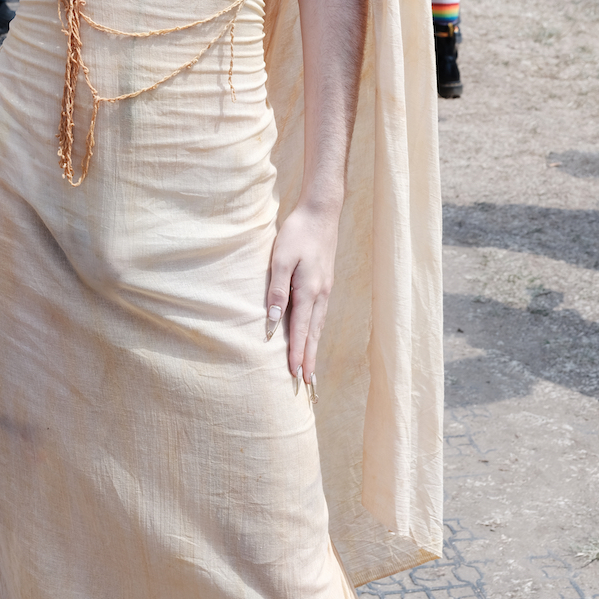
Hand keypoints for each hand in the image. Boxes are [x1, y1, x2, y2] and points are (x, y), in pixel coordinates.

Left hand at [265, 198, 340, 386]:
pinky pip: (319, 315)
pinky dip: (315, 332)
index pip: (301, 330)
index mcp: (309, 290)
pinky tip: (312, 337)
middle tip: (307, 386)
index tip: (293, 377)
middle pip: (313, 334)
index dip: (296, 354)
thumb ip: (277, 290)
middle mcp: (320, 294)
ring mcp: (325, 289)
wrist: (321, 212)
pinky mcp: (324, 283)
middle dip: (309, 360)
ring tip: (310, 369)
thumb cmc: (297, 233)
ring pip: (318, 326)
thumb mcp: (281, 258)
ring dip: (313, 349)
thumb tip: (274, 322)